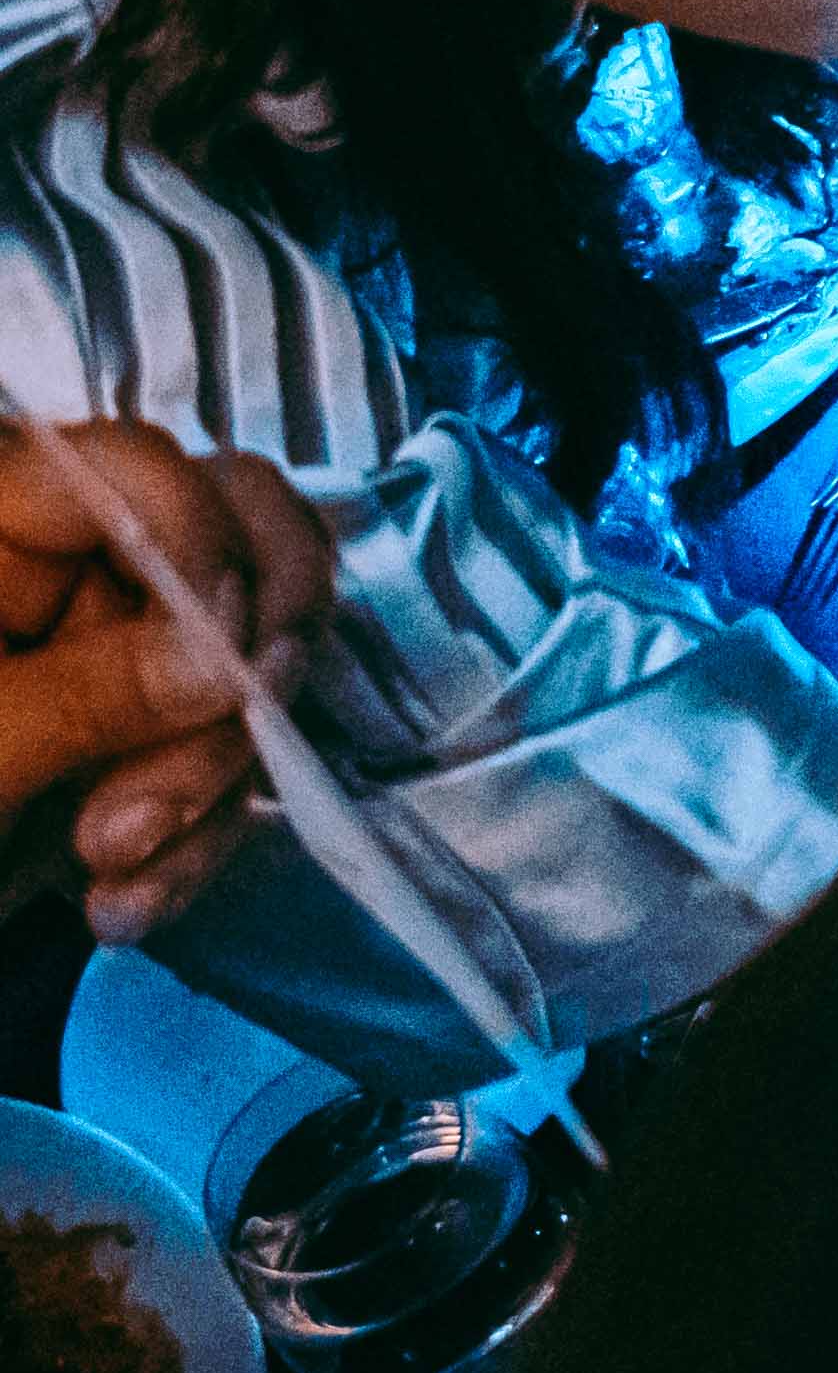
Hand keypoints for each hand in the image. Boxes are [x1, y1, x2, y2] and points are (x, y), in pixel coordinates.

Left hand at [0, 419, 311, 941]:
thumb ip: (83, 698)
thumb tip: (224, 660)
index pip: (137, 472)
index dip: (203, 552)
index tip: (225, 670)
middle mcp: (55, 570)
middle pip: (229, 556)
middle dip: (222, 692)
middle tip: (164, 800)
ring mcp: (102, 650)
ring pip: (246, 669)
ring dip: (206, 783)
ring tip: (117, 874)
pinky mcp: (133, 731)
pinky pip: (224, 754)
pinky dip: (198, 832)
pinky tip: (126, 900)